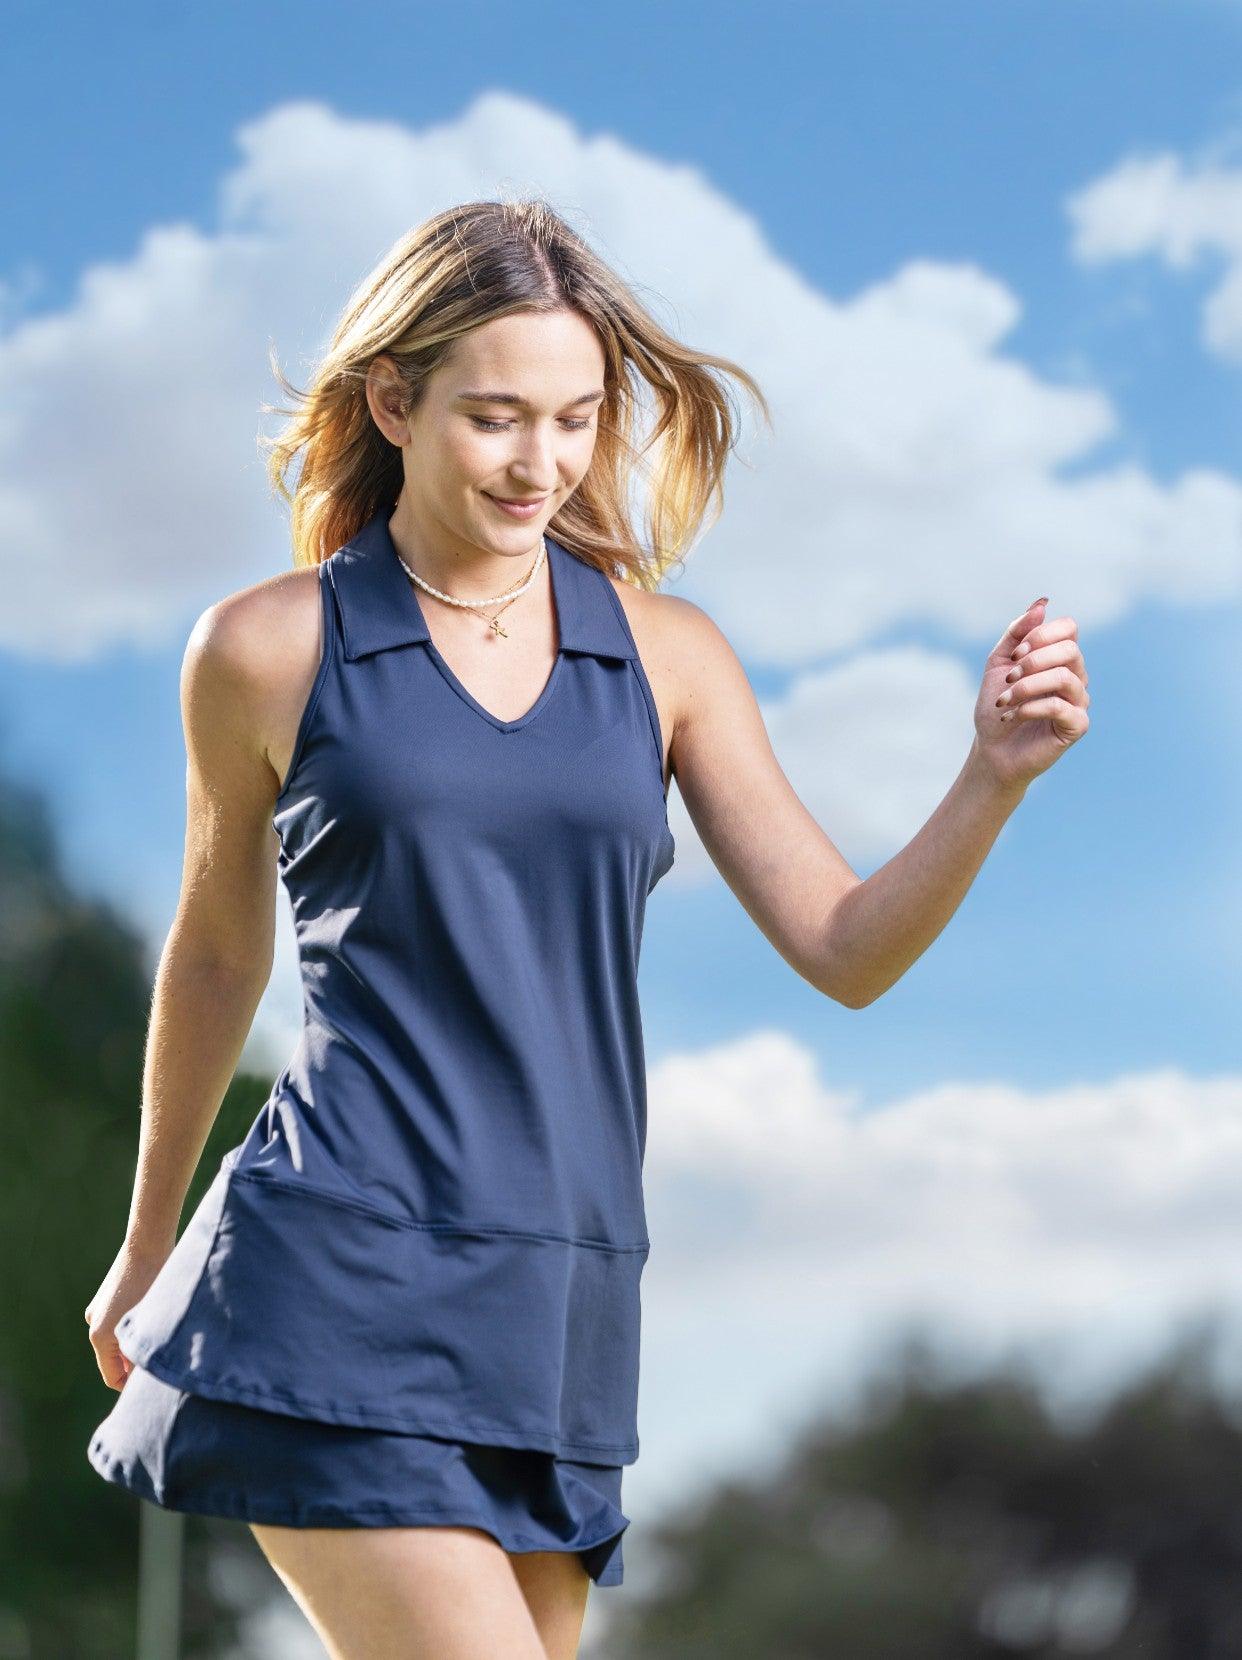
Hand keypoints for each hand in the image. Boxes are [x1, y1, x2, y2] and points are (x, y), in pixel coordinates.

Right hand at [84, 1240, 168, 1391]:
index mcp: (100, 1335)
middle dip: (135, 1364)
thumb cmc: (155, 1283)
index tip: (153, 1385)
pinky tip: (155, 1320)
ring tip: (161, 1340)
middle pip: (114, 1358)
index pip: (112, 1377)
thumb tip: (144, 1379)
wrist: (148, 1243)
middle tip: (161, 1365)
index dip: (132, 1386)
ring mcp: (99, 1307)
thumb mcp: (150, 1324)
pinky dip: (133, 1328)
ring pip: (117, 1339)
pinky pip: (119, 1321)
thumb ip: (143, 1355)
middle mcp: (94, 1322)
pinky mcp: (107, 1295)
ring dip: (135, 1344)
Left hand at [971, 597, 1089, 790]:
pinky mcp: (1077, 725)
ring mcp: (1079, 701)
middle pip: (1070, 650)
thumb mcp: (999, 663)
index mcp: (1060, 659)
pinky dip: (1030, 707)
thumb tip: (1043, 603)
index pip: (1069, 628)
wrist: (992, 749)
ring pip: (1064, 677)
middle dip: (1033, 660)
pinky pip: (1060, 705)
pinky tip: (1012, 716)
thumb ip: (1017, 633)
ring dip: (1026, 686)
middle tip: (1008, 678)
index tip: (1016, 653)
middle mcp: (1075, 676)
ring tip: (1005, 701)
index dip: (1042, 635)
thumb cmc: (997, 706)